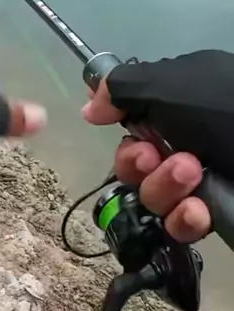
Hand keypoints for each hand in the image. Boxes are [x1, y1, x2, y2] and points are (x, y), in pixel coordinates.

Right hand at [82, 80, 208, 241]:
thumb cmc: (224, 106)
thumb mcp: (169, 85)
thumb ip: (122, 88)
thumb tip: (89, 107)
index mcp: (174, 107)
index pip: (129, 119)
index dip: (114, 125)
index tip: (103, 121)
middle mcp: (182, 143)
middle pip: (132, 165)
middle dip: (136, 163)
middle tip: (155, 156)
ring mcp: (198, 183)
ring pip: (152, 196)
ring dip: (163, 187)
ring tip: (190, 172)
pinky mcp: (212, 215)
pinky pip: (179, 224)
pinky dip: (183, 218)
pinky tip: (196, 209)